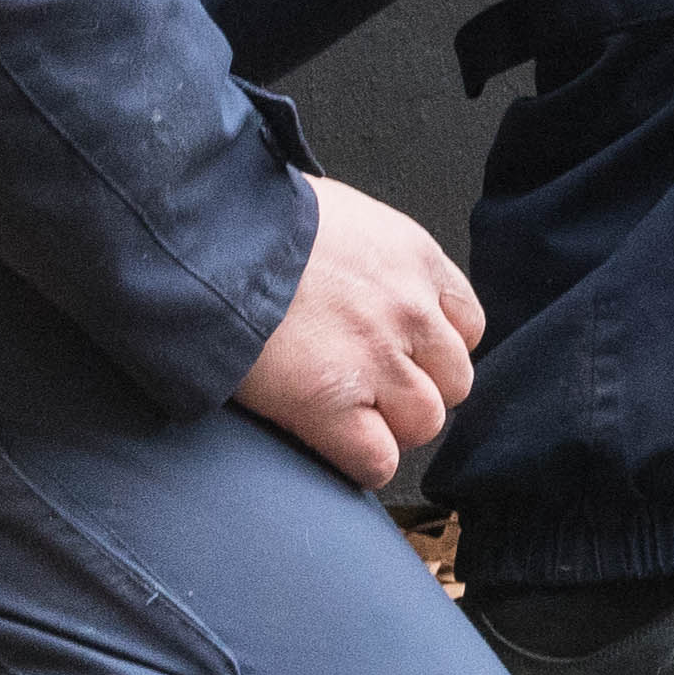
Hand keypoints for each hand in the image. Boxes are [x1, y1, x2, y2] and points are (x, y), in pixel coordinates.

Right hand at [234, 176, 484, 488]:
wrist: (206, 242)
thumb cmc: (254, 220)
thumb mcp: (338, 213)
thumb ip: (371, 254)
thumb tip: (363, 275)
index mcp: (414, 258)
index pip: (466, 324)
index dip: (434, 348)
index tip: (405, 354)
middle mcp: (410, 311)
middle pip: (454, 380)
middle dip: (417, 389)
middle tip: (370, 388)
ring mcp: (377, 361)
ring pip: (424, 422)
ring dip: (390, 426)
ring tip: (347, 414)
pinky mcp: (334, 404)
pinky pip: (378, 461)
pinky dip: (362, 461)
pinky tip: (333, 441)